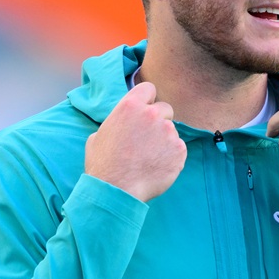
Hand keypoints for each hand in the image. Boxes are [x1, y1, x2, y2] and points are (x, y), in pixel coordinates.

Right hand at [85, 81, 186, 201]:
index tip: (145, 110)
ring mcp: (168, 132)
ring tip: (149, 157)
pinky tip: (157, 166)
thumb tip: (123, 123)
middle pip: (165, 108)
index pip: (149, 88)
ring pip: (172, 130)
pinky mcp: (179, 150)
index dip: (147, 99)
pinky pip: (179, 147)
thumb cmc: (104, 164)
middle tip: (148, 139)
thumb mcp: (99, 134)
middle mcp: (151, 115)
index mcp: (130, 106)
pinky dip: (171, 156)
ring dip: (164, 140)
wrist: (116, 190)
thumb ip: (117, 122)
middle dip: (159, 120)